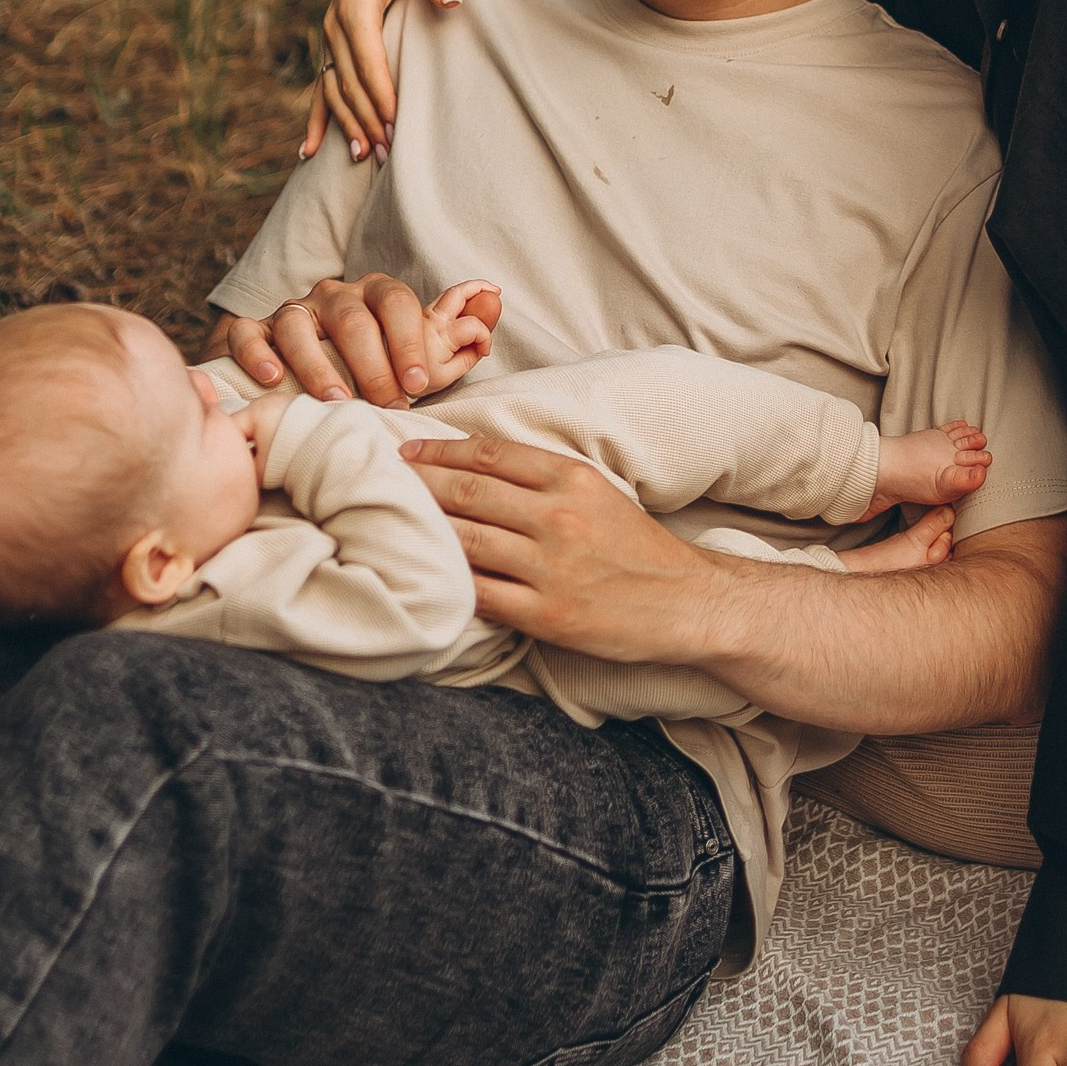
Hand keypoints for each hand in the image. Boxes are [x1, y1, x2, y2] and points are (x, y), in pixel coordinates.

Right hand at [205, 273, 498, 404]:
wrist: (302, 369)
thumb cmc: (372, 365)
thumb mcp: (416, 351)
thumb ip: (457, 330)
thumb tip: (496, 299)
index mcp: (376, 295)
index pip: (397, 303)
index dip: (410, 341)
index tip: (419, 385)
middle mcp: (334, 296)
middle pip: (352, 316)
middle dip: (372, 363)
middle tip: (386, 405)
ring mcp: (291, 311)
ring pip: (299, 324)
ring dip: (318, 365)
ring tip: (338, 403)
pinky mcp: (253, 330)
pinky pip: (248, 333)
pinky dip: (259, 353)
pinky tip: (273, 380)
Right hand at [298, 0, 461, 162]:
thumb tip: (452, 0)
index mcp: (357, 3)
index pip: (368, 57)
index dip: (381, 92)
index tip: (398, 122)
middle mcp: (336, 21)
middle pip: (349, 79)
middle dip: (368, 117)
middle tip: (391, 152)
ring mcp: (330, 35)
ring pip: (333, 87)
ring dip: (346, 123)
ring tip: (366, 157)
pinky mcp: (333, 43)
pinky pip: (321, 84)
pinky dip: (317, 118)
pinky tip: (309, 152)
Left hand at [401, 434, 716, 660]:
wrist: (686, 601)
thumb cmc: (637, 547)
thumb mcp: (598, 491)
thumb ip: (543, 479)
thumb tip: (478, 466)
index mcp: (570, 479)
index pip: (489, 455)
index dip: (440, 451)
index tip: (408, 453)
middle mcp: (558, 516)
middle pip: (468, 492)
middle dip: (418, 484)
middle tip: (380, 480)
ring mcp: (550, 567)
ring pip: (467, 540)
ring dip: (423, 530)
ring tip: (388, 523)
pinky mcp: (547, 614)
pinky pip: (482, 594)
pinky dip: (448, 583)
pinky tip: (423, 576)